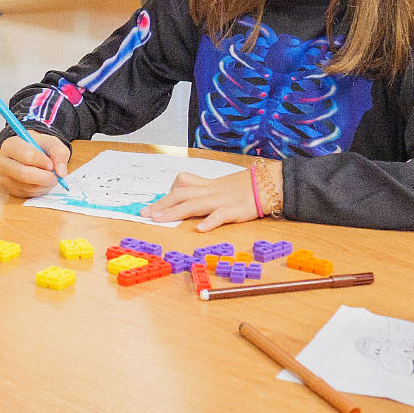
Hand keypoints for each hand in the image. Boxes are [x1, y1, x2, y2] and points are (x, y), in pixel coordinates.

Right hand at [0, 130, 70, 197]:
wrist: (28, 153)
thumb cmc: (38, 147)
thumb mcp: (51, 143)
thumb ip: (59, 153)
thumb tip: (61, 172)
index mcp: (10, 145)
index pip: (26, 155)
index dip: (41, 161)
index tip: (51, 164)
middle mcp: (3, 162)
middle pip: (23, 174)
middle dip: (44, 177)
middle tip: (56, 177)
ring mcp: (4, 178)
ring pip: (27, 187)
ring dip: (44, 185)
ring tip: (50, 177)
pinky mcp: (10, 190)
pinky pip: (28, 194)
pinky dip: (40, 190)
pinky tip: (42, 182)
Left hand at [143, 162, 273, 229]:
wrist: (268, 183)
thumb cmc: (243, 186)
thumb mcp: (219, 186)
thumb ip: (201, 189)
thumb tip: (182, 191)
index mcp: (207, 187)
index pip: (180, 187)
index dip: (164, 197)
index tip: (150, 206)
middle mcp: (210, 192)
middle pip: (181, 195)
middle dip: (162, 205)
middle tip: (145, 214)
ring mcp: (222, 200)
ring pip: (195, 204)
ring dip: (176, 212)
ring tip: (160, 219)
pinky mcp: (235, 210)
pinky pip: (221, 215)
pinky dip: (210, 221)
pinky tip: (200, 229)